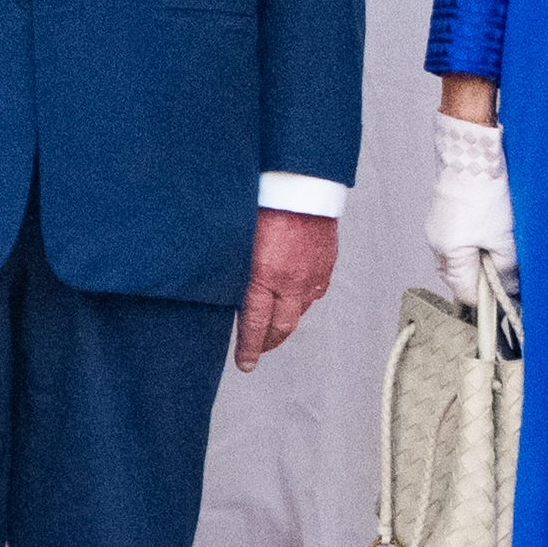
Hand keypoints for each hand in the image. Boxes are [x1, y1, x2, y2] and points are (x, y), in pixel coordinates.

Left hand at [235, 209, 336, 370]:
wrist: (301, 182)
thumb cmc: (264, 200)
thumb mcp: (236, 237)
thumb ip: (233, 266)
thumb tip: (222, 286)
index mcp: (264, 275)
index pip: (255, 324)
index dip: (249, 348)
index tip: (245, 363)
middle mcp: (291, 281)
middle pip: (281, 325)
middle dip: (268, 343)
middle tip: (258, 352)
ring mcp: (311, 274)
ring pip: (300, 311)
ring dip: (286, 322)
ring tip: (274, 328)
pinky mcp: (325, 264)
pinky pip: (315, 292)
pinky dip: (303, 300)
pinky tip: (295, 299)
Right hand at [425, 108, 517, 303]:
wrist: (469, 156)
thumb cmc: (484, 195)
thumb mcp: (503, 238)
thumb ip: (505, 269)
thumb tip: (509, 288)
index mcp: (449, 254)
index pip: (465, 293)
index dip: (486, 301)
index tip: (505, 301)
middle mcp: (437, 245)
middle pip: (457, 278)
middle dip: (479, 282)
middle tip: (505, 277)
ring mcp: (436, 229)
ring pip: (456, 259)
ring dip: (475, 263)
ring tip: (498, 252)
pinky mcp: (442, 216)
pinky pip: (454, 242)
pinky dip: (469, 247)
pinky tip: (487, 235)